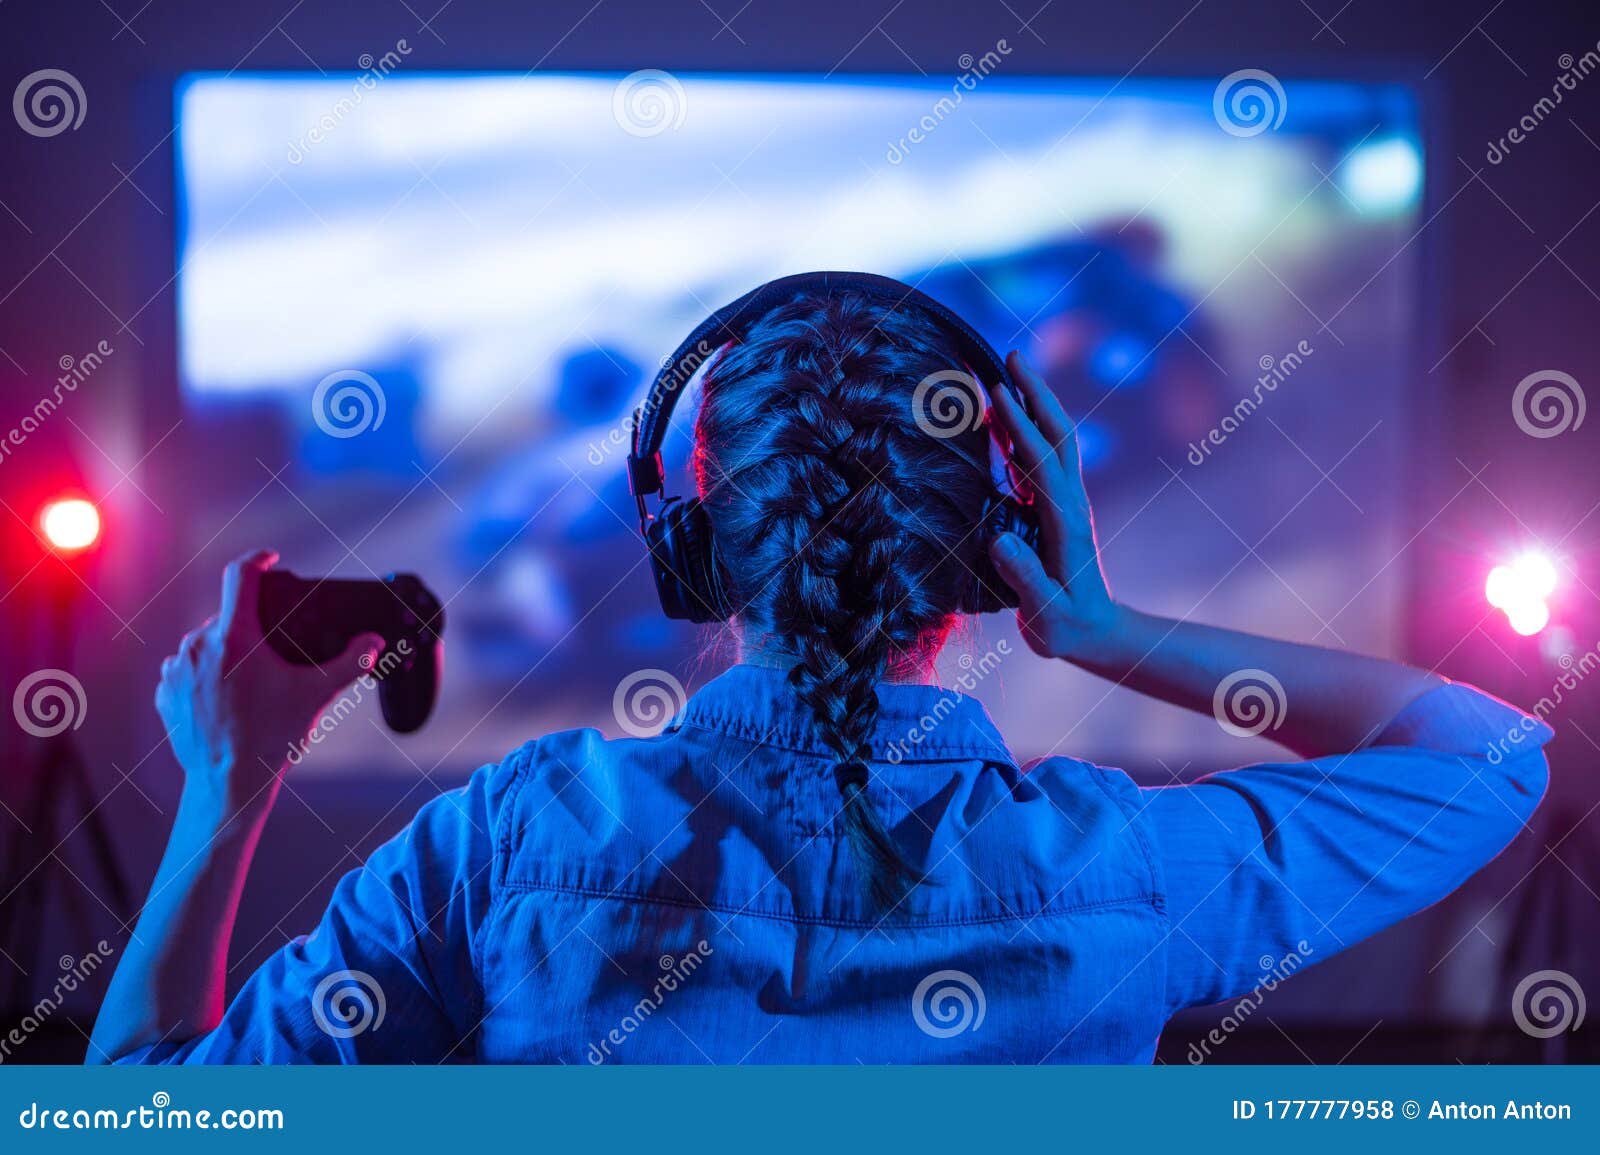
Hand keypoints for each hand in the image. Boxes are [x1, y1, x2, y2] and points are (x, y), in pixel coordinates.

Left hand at [155, 550, 381, 815]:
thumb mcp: (317, 696)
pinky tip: (226, 700)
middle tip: (274, 656)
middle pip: (227, 616)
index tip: (272, 560)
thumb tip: (374, 642)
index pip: (240, 576)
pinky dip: (206, 676)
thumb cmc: (271, 739)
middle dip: (251, 626)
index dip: (259, 560)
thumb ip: (350, 663)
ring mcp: (176, 670)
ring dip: (227, 651)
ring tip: (251, 684)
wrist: (228, 785)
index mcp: (234, 638)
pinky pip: (187, 670)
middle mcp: (197, 646)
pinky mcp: (165, 693)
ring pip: (205, 643)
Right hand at [987, 351, 1120, 660]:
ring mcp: (1066, 503)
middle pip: (1058, 436)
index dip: (1020, 428)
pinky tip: (1004, 421)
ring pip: (1056, 441)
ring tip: (1009, 371)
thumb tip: (998, 540)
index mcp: (1065, 523)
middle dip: (1037, 393)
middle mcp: (1070, 504)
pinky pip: (1041, 460)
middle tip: (1012, 355)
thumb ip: (1024, 577)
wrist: (1097, 634)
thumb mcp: (1045, 612)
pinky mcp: (1057, 508)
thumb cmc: (1067, 628)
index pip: (1042, 464)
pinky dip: (1025, 431)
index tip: (998, 393)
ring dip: (1035, 403)